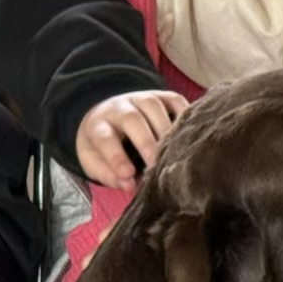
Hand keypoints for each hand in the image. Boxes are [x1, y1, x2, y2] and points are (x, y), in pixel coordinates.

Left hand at [74, 89, 188, 192]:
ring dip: (165, 129)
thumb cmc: (103, 145)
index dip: (116, 157)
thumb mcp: (94, 161)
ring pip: (153, 106)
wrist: (108, 114)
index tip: (128, 175)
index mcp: (98, 125)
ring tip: (174, 151)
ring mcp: (141, 98)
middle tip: (156, 165)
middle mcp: (119, 108)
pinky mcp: (161, 96)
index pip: (105, 138)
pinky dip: (184, 114)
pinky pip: (174, 100)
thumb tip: (129, 185)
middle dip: (146, 143)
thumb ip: (108, 175)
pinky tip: (188, 133)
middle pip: (132, 119)